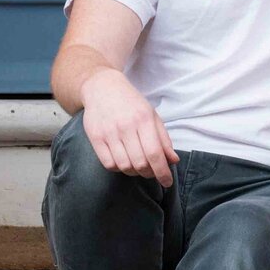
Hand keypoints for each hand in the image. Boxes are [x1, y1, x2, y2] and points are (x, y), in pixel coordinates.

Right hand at [78, 68, 177, 185]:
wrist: (102, 88)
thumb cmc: (131, 103)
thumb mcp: (152, 116)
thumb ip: (163, 139)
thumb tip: (173, 161)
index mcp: (144, 119)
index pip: (155, 153)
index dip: (162, 172)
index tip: (167, 182)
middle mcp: (126, 126)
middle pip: (140, 163)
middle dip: (149, 173)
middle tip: (152, 172)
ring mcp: (109, 132)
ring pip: (124, 166)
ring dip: (134, 172)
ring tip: (138, 166)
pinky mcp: (95, 138)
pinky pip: (109, 164)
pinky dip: (119, 168)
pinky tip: (123, 161)